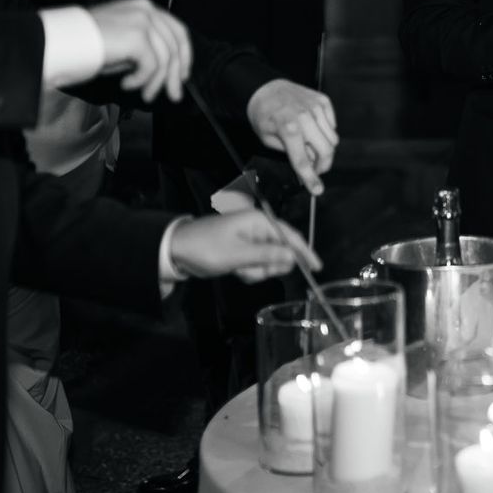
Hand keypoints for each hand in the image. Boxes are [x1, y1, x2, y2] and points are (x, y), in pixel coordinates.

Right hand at [88, 0, 192, 101]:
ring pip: (165, 59)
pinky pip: (152, 66)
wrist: (61, 42)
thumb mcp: (122, 42)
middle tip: (174, 96)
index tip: (182, 77)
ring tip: (145, 95)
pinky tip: (126, 84)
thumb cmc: (85, 45)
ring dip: (155, 82)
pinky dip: (142, 80)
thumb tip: (166, 70)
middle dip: (175, 75)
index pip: (177, 30)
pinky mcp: (137, 36)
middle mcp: (147, 9)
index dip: (184, 55)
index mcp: (144, 7)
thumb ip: (145, 47)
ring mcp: (143, 20)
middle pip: (175, 45)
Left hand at [169, 210, 319, 282]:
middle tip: (250, 270)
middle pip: (282, 251)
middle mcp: (259, 228)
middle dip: (269, 265)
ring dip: (257, 270)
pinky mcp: (244, 251)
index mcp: (259, 221)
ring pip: (270, 261)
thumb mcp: (237, 254)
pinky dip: (249, 271)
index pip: (290, 236)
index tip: (316, 268)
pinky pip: (257, 265)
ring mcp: (251, 240)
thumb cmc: (206, 248)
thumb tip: (293, 257)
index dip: (305, 252)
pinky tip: (235, 270)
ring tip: (238, 270)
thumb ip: (267, 255)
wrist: (176, 251)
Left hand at [246, 79, 337, 193]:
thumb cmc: (264, 115)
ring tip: (311, 147)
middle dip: (323, 165)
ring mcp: (316, 107)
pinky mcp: (323, 101)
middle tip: (316, 170)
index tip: (317, 190)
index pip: (303, 160)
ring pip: (333, 139)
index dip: (311, 178)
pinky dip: (326, 132)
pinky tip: (313, 130)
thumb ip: (290, 152)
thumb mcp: (268, 139)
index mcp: (288, 128)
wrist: (265, 89)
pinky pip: (333, 125)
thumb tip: (309, 163)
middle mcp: (305, 117)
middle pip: (326, 150)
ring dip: (325, 149)